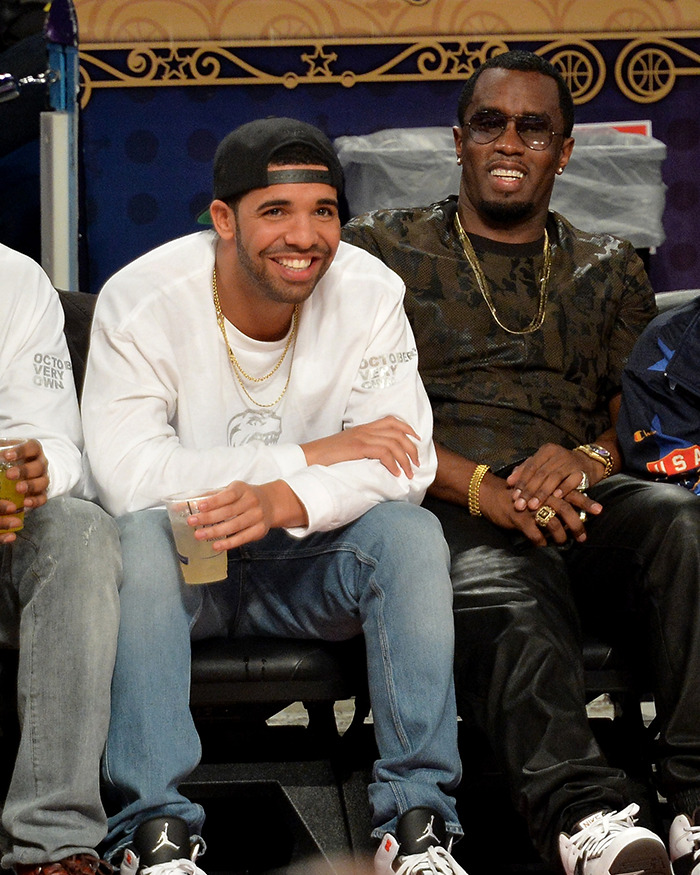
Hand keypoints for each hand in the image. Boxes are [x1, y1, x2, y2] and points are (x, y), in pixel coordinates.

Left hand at [0, 439, 48, 543]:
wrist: (24, 470)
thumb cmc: (12, 458)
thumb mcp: (6, 450)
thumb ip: (1, 450)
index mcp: (34, 450)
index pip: (31, 447)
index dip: (21, 451)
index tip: (8, 456)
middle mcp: (41, 463)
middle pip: (38, 466)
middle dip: (24, 471)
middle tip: (9, 475)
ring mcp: (43, 478)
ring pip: (43, 482)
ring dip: (31, 486)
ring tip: (18, 489)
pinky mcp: (42, 492)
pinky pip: (43, 498)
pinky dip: (36, 501)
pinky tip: (26, 503)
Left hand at [188, 480, 306, 549]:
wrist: (271, 503)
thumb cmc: (243, 497)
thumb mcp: (229, 491)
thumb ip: (207, 498)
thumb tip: (179, 506)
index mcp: (242, 489)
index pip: (228, 495)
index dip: (214, 501)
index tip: (199, 506)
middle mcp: (252, 501)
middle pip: (229, 511)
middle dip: (209, 518)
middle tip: (191, 522)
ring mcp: (257, 516)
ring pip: (235, 525)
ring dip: (215, 531)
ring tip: (199, 535)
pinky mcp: (260, 530)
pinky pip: (243, 537)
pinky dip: (229, 543)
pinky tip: (216, 545)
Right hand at [301, 416, 419, 477]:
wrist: (308, 456)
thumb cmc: (326, 457)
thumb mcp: (347, 448)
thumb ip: (363, 449)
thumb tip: (377, 461)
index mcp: (363, 428)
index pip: (391, 421)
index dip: (408, 429)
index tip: (416, 441)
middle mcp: (365, 430)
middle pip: (398, 432)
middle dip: (412, 448)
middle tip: (416, 463)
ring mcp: (362, 437)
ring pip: (394, 443)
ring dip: (405, 459)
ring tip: (408, 473)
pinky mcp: (358, 448)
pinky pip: (383, 453)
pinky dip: (393, 463)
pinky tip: (396, 473)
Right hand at [479, 472, 590, 545]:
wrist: (490, 495)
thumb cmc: (517, 495)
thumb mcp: (535, 493)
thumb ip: (552, 499)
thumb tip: (571, 512)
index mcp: (547, 489)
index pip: (570, 494)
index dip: (586, 502)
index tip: (599, 510)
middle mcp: (541, 496)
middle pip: (565, 509)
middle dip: (576, 524)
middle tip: (583, 538)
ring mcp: (530, 507)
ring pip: (552, 523)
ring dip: (560, 536)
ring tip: (562, 542)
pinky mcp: (519, 518)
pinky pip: (534, 534)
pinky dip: (540, 541)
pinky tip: (542, 544)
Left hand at [506, 443, 602, 516]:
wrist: (587, 463)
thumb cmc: (559, 466)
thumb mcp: (543, 465)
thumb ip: (526, 471)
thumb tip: (509, 482)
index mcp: (546, 451)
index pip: (530, 467)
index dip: (521, 482)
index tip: (513, 496)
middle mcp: (558, 454)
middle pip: (540, 473)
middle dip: (529, 491)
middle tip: (520, 505)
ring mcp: (570, 462)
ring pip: (554, 478)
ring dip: (542, 493)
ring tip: (533, 506)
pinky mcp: (582, 471)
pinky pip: (572, 481)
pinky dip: (564, 489)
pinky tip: (556, 498)